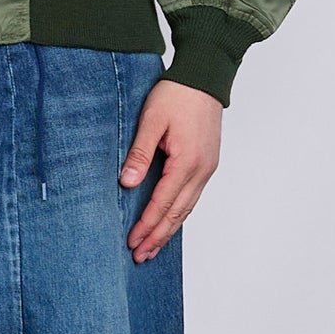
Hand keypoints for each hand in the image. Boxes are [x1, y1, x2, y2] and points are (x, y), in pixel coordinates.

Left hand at [118, 80, 221, 261]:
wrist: (204, 77)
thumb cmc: (176, 94)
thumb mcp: (151, 121)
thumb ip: (139, 154)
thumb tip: (127, 184)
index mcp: (186, 162)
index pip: (162, 203)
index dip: (146, 225)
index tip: (132, 242)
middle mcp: (201, 170)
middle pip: (177, 213)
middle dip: (158, 237)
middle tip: (140, 256)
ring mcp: (207, 168)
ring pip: (187, 208)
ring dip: (169, 230)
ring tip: (153, 248)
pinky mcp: (207, 163)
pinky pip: (193, 197)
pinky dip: (180, 214)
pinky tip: (170, 222)